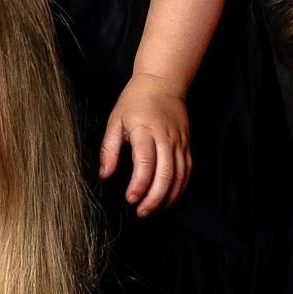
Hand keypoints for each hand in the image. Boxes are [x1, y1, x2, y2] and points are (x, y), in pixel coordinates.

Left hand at [100, 74, 192, 217]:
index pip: (145, 163)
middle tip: (141, 211)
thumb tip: (105, 175)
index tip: (130, 198)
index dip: (139, 185)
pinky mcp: (186, 144)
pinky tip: (169, 198)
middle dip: (154, 198)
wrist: (162, 82)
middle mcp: (165, 137)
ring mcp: (179, 142)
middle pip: (165, 174)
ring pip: (179, 176)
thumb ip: (109, 149)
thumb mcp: (115, 120)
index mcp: (145, 130)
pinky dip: (180, 188)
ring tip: (154, 209)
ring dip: (168, 196)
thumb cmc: (135, 101)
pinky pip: (187, 171)